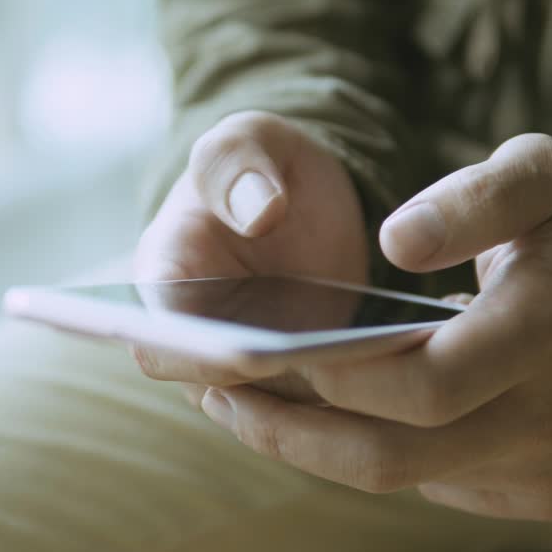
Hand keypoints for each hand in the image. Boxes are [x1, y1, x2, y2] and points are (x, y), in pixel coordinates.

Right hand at [133, 111, 369, 402]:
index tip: (240, 349)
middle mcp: (194, 336)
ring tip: (371, 366)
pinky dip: (351, 395)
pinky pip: (317, 406)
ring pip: (272, 410)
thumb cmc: (260, 168)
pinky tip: (396, 369)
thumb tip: (259, 212)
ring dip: (315, 396)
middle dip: (265, 385)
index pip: (154, 335)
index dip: (189, 352)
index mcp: (163, 276)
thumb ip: (240, 162)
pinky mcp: (295, 381)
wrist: (304, 200)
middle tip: (322, 365)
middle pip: (213, 388)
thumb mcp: (249, 142)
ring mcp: (243, 366)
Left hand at [196, 134, 551, 519]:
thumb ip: (475, 195)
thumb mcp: (538, 176)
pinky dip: (361, 449)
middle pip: (395, 456)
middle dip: (294, 427)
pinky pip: (425, 484)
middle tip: (221, 389)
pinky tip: (314, 415)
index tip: (263, 353)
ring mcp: (542, 465)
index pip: (427, 385)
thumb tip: (400, 242)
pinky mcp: (529, 491)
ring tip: (238, 407)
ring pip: (400, 480)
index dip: (337, 376)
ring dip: (309, 447)